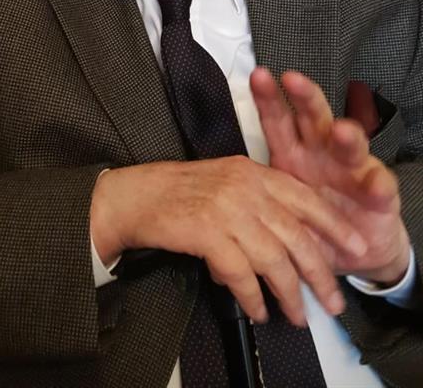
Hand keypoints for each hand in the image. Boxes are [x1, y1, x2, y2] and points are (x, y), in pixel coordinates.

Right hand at [91, 155, 368, 325]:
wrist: (135, 196)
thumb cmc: (177, 191)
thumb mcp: (225, 182)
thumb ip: (258, 201)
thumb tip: (289, 241)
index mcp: (252, 172)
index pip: (304, 198)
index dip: (333, 224)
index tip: (354, 247)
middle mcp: (244, 187)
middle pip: (295, 234)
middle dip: (319, 272)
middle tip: (333, 300)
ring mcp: (226, 208)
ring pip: (273, 258)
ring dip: (289, 293)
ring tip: (297, 316)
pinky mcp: (207, 232)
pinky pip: (241, 273)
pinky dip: (252, 297)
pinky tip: (258, 310)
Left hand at [250, 67, 410, 284]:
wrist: (352, 246)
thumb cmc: (309, 219)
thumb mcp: (278, 203)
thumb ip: (253, 193)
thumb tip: (212, 184)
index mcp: (293, 151)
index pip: (278, 118)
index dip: (268, 97)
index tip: (258, 76)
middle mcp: (322, 151)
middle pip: (314, 116)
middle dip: (305, 97)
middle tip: (294, 81)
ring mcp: (352, 167)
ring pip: (350, 142)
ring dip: (346, 135)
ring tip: (339, 131)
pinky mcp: (378, 191)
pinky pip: (379, 183)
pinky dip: (378, 183)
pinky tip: (374, 183)